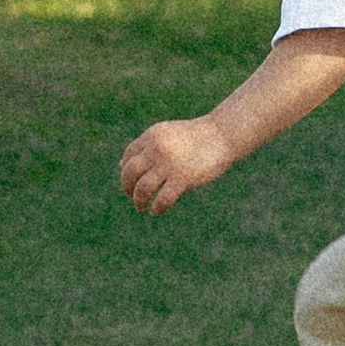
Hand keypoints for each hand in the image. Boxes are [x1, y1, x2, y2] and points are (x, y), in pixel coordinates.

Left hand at [119, 112, 236, 214]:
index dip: (126, 170)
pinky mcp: (183, 178)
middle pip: (129, 173)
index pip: (129, 155)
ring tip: (141, 207)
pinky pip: (162, 199)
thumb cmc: (196, 136)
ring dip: (138, 201)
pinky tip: (156, 211)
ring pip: (142, 189)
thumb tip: (122, 164)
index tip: (131, 181)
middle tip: (131, 196)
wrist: (223, 134)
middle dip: (127, 187)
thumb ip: (146, 147)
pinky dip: (156, 208)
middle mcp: (157, 148)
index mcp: (152, 136)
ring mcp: (169, 164)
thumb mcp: (167, 135)